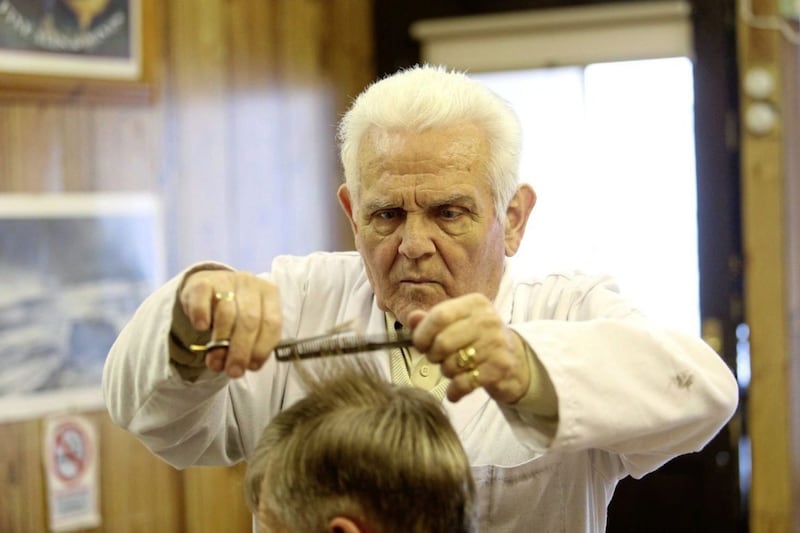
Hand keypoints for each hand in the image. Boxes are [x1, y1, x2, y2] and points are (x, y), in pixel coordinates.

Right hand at [179, 270, 281, 377]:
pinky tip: (201, 328)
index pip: (272, 323)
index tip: (252, 367)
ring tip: (215, 362)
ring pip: (227, 313)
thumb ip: (251, 344)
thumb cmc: (235, 311)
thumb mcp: (249, 325)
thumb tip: (242, 367)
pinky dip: (202, 317)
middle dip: (241, 350)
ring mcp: (226, 280)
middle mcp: (250, 284)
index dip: (262, 348)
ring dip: (221, 342)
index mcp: (269, 294)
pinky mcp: (202, 282)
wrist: (209, 287)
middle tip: (233, 371)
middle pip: (250, 320)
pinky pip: (202, 301)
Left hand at [408, 293, 529, 403]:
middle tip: (438, 359)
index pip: (439, 315)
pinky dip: (455, 390)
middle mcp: (488, 320)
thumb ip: (432, 320)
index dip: (423, 334)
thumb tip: (412, 318)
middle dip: (433, 356)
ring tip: (454, 369)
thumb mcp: (457, 323)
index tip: (420, 345)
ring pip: (452, 364)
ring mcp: (496, 343)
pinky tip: (456, 390)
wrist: (515, 361)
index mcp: (474, 304)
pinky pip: (464, 383)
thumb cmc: (479, 340)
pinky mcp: (501, 368)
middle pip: (442, 342)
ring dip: (446, 372)